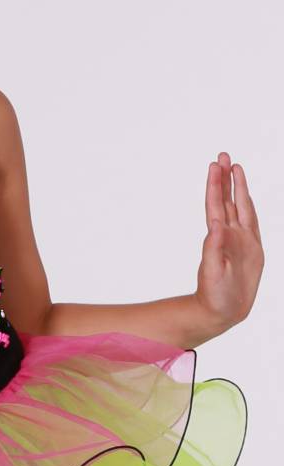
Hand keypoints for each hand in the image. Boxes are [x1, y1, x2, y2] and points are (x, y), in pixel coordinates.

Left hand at [195, 152, 263, 332]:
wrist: (221, 311)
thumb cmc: (213, 295)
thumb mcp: (212, 272)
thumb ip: (213, 247)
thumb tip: (216, 224)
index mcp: (218, 237)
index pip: (215, 204)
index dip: (215, 185)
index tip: (215, 165)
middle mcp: (229, 234)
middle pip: (227, 199)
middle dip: (225, 177)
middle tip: (223, 154)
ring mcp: (241, 240)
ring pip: (239, 206)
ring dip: (237, 187)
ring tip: (235, 167)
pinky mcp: (253, 249)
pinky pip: (251, 222)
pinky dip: (248, 206)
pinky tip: (246, 196)